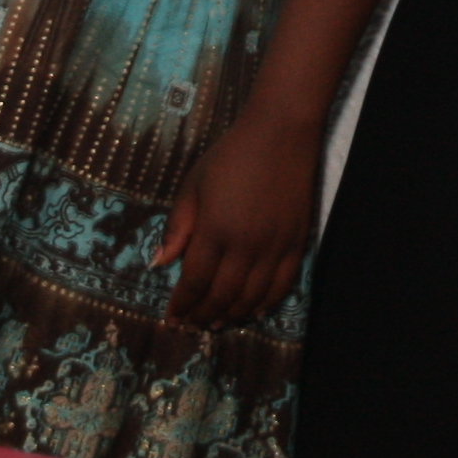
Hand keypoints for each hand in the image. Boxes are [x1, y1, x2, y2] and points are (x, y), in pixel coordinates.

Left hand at [155, 109, 318, 327]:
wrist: (281, 133)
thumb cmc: (230, 155)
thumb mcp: (193, 185)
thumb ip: (178, 226)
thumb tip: (160, 263)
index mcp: (215, 230)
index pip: (195, 281)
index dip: (182, 304)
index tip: (172, 317)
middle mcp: (246, 245)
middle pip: (222, 295)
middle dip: (203, 315)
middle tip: (192, 324)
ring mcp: (274, 247)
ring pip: (251, 297)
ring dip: (231, 316)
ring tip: (216, 324)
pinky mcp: (296, 243)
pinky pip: (282, 286)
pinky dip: (265, 304)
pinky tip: (252, 312)